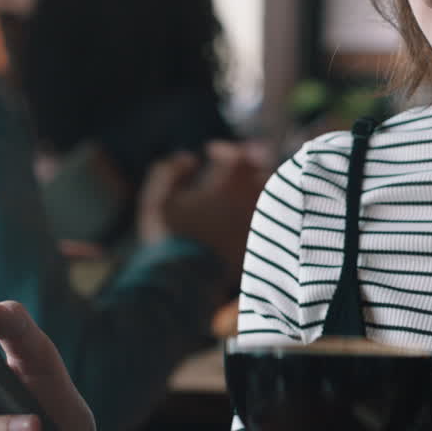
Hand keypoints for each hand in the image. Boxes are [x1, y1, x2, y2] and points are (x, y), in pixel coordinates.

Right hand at [138, 141, 262, 283]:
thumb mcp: (157, 199)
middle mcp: (249, 198)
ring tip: (246, 186)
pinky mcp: (263, 241)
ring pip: (274, 192)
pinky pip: (275, 217)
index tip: (212, 152)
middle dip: (252, 162)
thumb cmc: (169, 237)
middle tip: (240, 162)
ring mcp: (260, 220)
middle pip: (263, 169)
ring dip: (261, 184)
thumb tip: (189, 158)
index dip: (225, 151)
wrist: (187, 281)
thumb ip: (170, 172)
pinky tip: (249, 211)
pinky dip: (265, 209)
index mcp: (227, 184)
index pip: (237, 155)